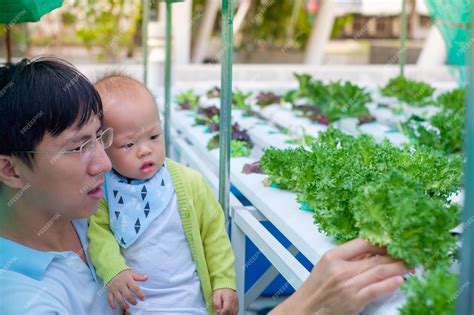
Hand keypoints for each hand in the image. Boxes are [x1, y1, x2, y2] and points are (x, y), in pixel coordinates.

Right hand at [107, 269, 147, 309]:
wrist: (112, 270)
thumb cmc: (123, 273)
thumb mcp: (132, 273)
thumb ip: (139, 276)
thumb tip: (147, 277)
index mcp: (128, 280)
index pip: (135, 288)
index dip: (140, 294)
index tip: (143, 298)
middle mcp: (121, 285)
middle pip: (127, 295)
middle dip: (132, 301)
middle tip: (135, 303)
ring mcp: (115, 288)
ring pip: (119, 299)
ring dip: (123, 305)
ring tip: (128, 307)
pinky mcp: (109, 291)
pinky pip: (110, 299)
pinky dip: (112, 304)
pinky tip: (115, 308)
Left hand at [213, 288, 238, 314]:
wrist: (227, 288)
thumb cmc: (221, 292)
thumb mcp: (216, 295)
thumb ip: (217, 304)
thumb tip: (218, 312)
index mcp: (229, 297)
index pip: (227, 309)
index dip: (222, 314)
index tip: (218, 314)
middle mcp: (235, 301)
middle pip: (230, 312)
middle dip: (224, 314)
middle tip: (219, 313)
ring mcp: (237, 304)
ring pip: (233, 313)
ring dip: (227, 314)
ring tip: (222, 312)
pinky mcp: (237, 307)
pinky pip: (234, 313)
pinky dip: (230, 314)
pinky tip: (226, 312)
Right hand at [270, 238, 411, 314]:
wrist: (306, 308)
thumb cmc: (316, 288)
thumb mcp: (326, 265)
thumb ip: (347, 257)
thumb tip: (370, 252)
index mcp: (333, 256)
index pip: (362, 243)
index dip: (381, 242)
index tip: (393, 242)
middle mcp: (341, 269)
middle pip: (375, 259)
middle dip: (395, 256)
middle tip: (409, 253)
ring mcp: (348, 285)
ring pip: (379, 272)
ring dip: (398, 268)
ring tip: (410, 265)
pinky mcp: (354, 301)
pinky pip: (376, 290)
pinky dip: (389, 284)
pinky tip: (400, 280)